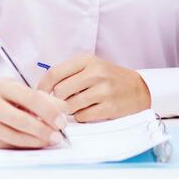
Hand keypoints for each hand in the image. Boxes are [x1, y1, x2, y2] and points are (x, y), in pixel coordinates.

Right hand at [0, 77, 67, 148]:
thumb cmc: (12, 102)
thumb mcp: (28, 95)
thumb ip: (48, 101)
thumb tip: (62, 111)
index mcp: (1, 85)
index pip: (29, 97)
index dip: (48, 111)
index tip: (61, 122)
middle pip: (19, 118)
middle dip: (42, 129)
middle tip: (58, 136)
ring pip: (13, 135)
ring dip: (36, 141)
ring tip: (50, 141)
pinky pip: (8, 145)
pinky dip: (26, 146)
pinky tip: (37, 143)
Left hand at [36, 54, 150, 121]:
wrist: (139, 89)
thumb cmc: (109, 79)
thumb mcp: (91, 67)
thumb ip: (69, 74)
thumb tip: (43, 89)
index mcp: (87, 60)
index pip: (55, 73)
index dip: (42, 86)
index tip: (40, 94)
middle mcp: (95, 73)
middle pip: (60, 91)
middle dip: (56, 100)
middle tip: (60, 104)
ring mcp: (103, 90)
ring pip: (70, 105)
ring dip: (69, 110)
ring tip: (77, 106)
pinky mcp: (109, 107)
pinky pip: (83, 117)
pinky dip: (81, 117)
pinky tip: (88, 112)